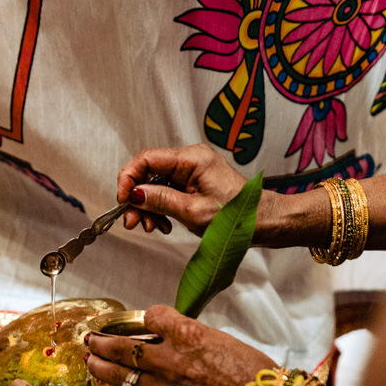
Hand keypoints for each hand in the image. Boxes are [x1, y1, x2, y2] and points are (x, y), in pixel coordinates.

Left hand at [86, 305, 273, 385]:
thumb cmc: (251, 373)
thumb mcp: (221, 339)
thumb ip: (192, 338)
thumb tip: (173, 339)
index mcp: (188, 332)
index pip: (152, 316)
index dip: (144, 317)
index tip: (141, 323)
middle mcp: (171, 357)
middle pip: (123, 346)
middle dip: (103, 343)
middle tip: (91, 340)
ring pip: (121, 374)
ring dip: (100, 367)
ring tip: (90, 362)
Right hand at [117, 143, 249, 236]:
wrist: (262, 222)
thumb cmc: (237, 216)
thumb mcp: (192, 211)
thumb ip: (160, 201)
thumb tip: (134, 194)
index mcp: (192, 158)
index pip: (146, 159)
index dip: (129, 178)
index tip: (122, 200)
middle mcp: (191, 160)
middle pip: (148, 173)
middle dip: (137, 198)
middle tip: (133, 221)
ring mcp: (192, 171)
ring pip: (155, 185)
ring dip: (148, 207)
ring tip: (153, 227)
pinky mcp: (193, 183)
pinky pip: (167, 192)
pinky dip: (160, 209)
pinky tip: (164, 224)